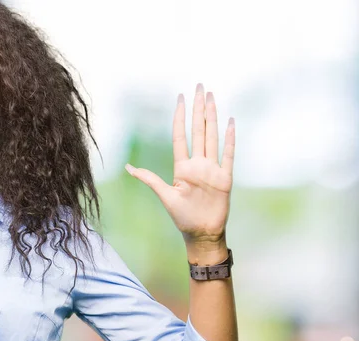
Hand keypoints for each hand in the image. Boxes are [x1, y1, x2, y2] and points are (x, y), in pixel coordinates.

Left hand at [126, 84, 234, 249]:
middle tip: (200, 87)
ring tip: (212, 98)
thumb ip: (149, 178)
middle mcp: (198, 164)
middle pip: (198, 130)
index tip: (180, 99)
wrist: (202, 233)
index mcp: (182, 167)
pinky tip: (230, 122)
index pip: (180, 135)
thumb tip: (128, 167)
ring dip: (212, 117)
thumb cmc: (182, 217)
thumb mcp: (164, 195)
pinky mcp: (225, 178)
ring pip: (212, 137)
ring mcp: (212, 169)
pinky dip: (230, 139)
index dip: (179, 117)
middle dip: (198, 109)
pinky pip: (228, 155)